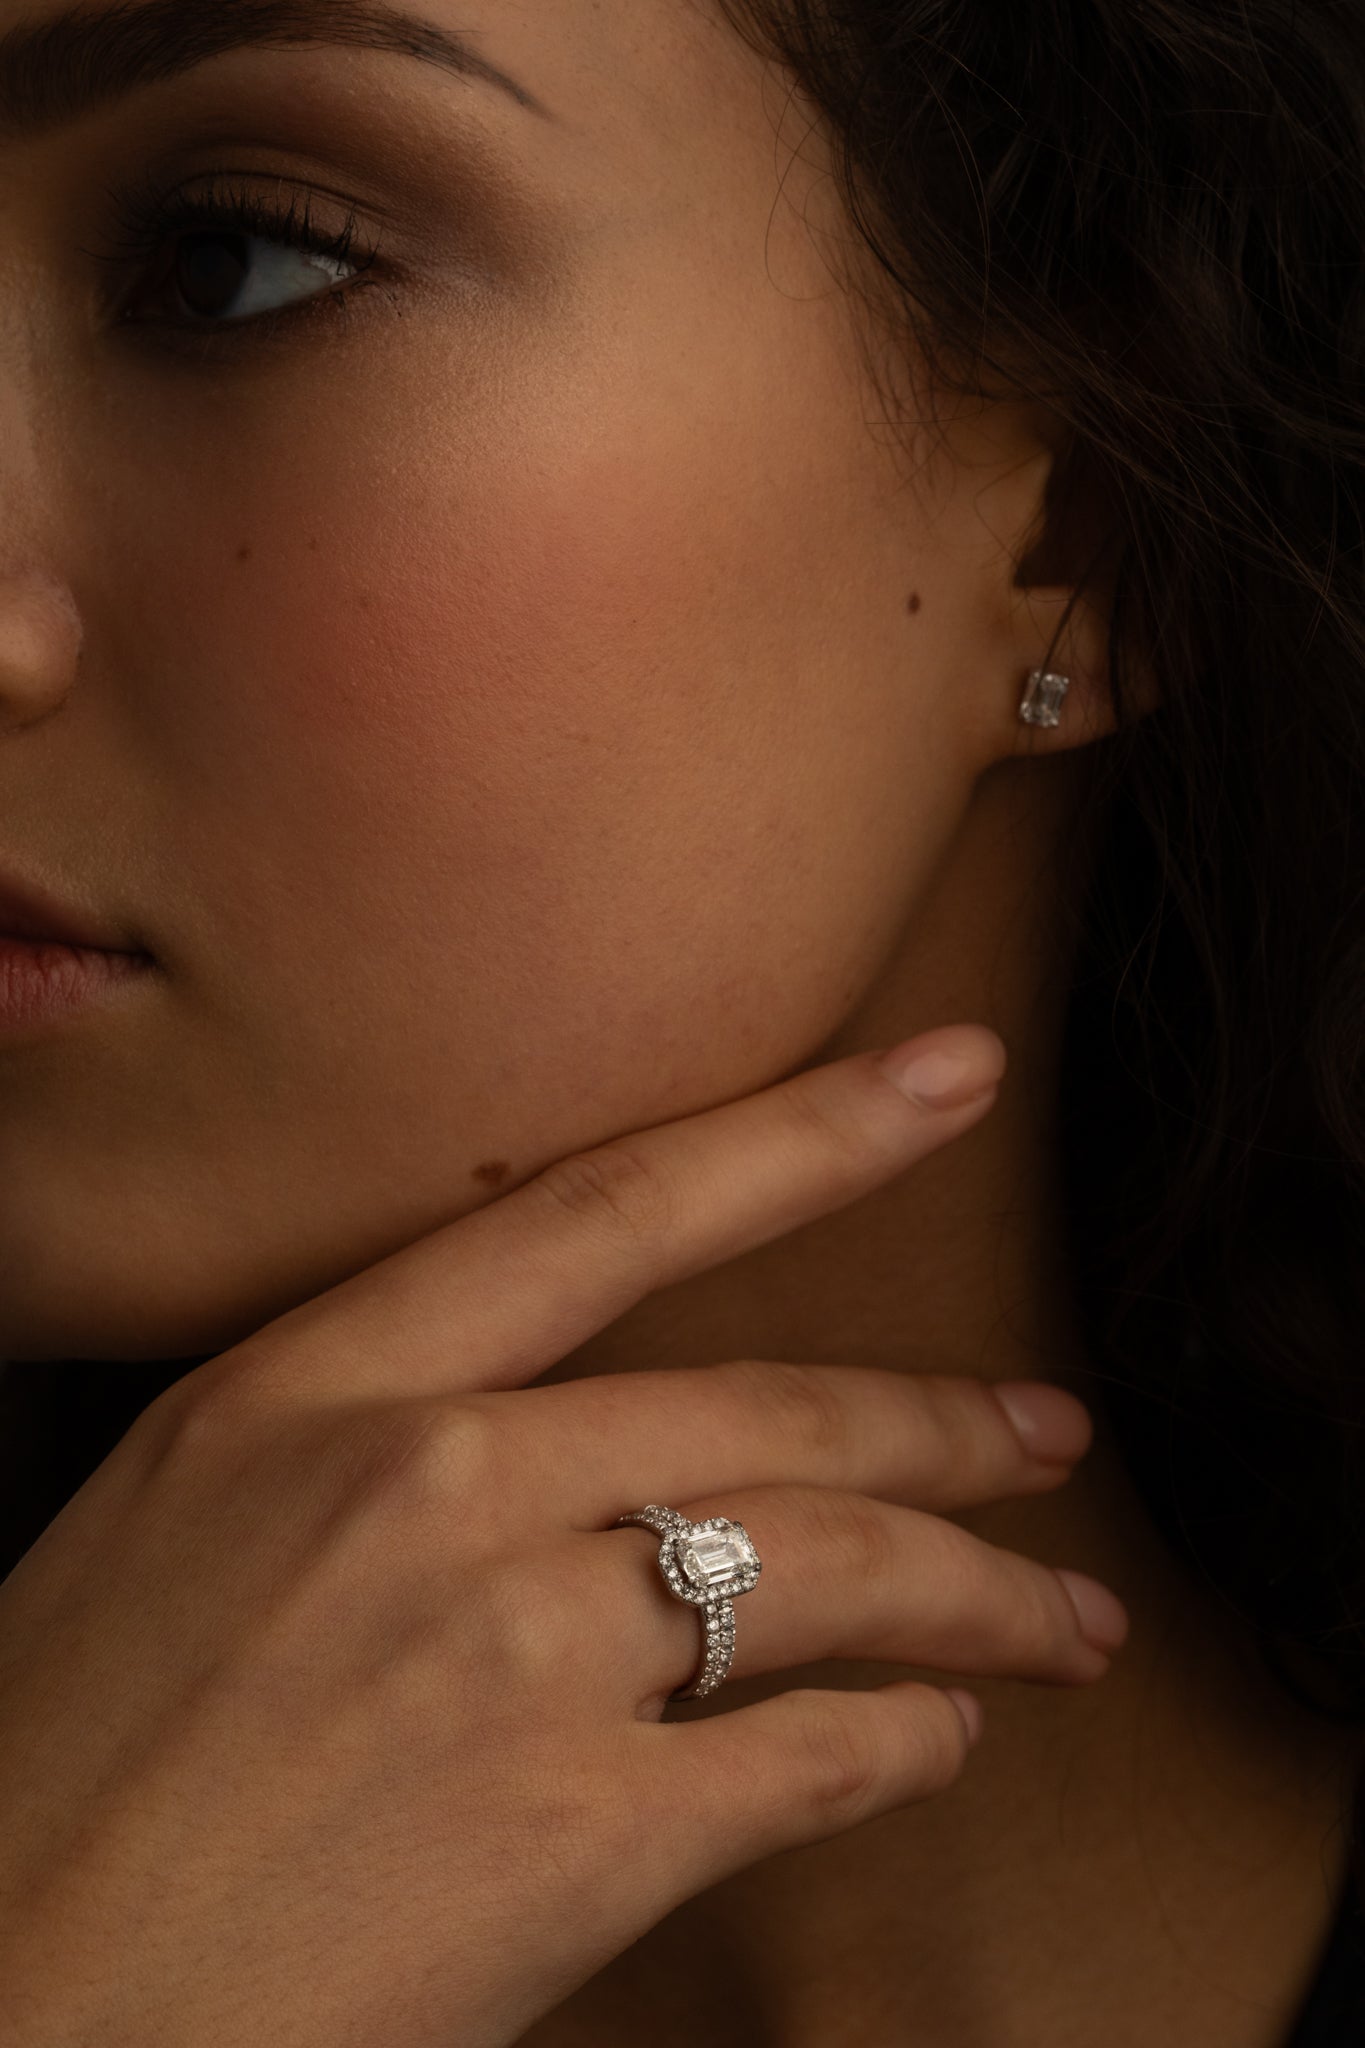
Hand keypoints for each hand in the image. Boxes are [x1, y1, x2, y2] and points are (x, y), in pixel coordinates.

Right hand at [0, 1027, 1125, 2047]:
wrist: (2, 2014)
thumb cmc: (66, 1774)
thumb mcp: (193, 1528)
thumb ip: (375, 1457)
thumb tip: (563, 1465)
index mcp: (315, 1387)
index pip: (611, 1213)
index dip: (806, 1134)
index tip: (940, 1080)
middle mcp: (427, 1485)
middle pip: (768, 1408)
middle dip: (944, 1420)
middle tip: (1045, 1429)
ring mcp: (508, 1654)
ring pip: (827, 1571)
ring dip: (976, 1593)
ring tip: (1057, 1612)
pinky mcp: (570, 1836)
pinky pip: (806, 1756)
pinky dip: (902, 1744)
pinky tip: (934, 1739)